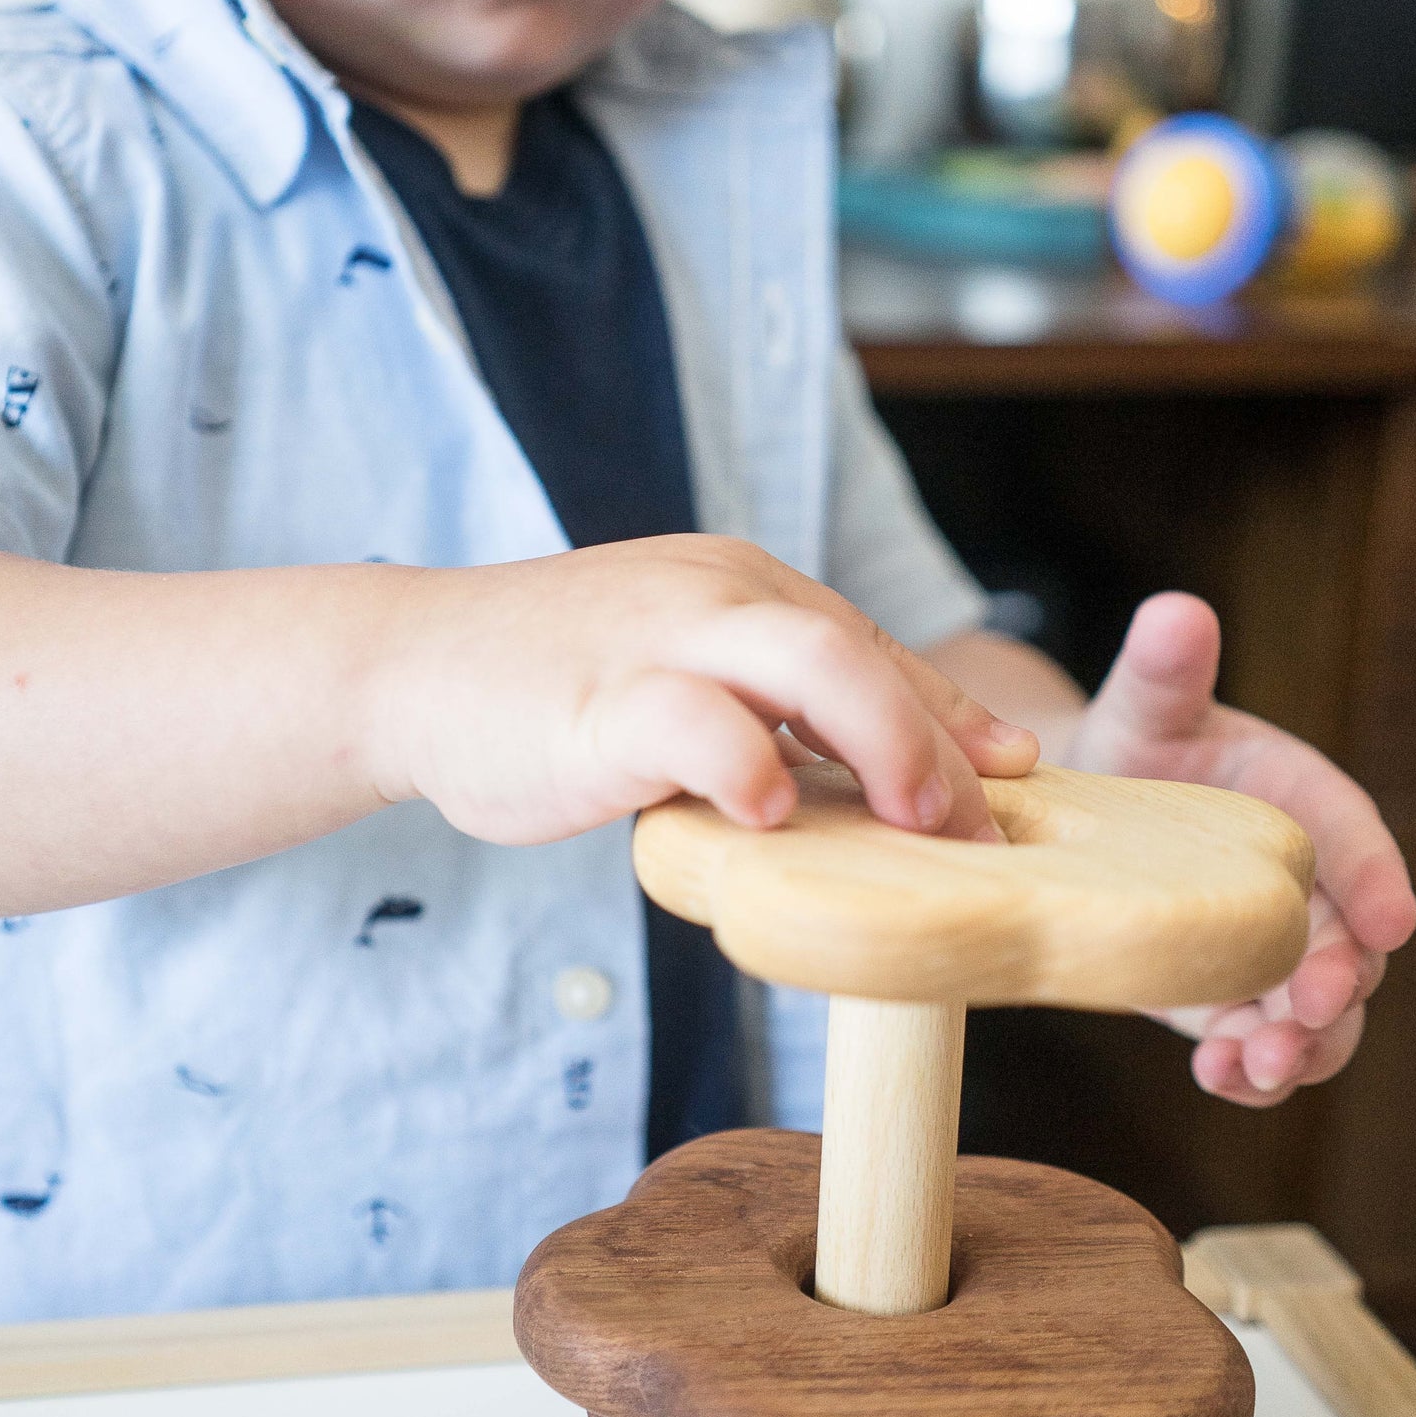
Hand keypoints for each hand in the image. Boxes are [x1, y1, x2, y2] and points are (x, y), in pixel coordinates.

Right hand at [372, 535, 1038, 847]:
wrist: (405, 664)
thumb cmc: (546, 688)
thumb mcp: (674, 676)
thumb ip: (760, 710)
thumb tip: (853, 782)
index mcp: (740, 587)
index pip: (869, 647)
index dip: (949, 717)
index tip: (1010, 781)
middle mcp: (714, 594)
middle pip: (859, 648)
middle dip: (938, 740)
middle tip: (980, 829)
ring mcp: (657, 638)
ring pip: (807, 658)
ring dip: (885, 741)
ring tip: (919, 823)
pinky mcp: (599, 700)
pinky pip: (695, 722)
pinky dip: (748, 767)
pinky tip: (773, 816)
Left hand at [1066, 593, 1415, 1105]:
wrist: (1081, 809)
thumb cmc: (1133, 744)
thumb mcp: (1146, 707)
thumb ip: (1165, 670)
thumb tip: (1176, 611)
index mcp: (1307, 805)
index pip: (1357, 840)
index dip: (1377, 879)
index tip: (1392, 919)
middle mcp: (1308, 887)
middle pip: (1351, 947)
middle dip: (1338, 987)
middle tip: (1306, 1012)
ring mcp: (1274, 953)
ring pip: (1318, 1016)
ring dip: (1299, 1049)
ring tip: (1254, 1065)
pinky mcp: (1233, 1001)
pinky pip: (1261, 1046)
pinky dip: (1250, 1072)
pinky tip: (1222, 1079)